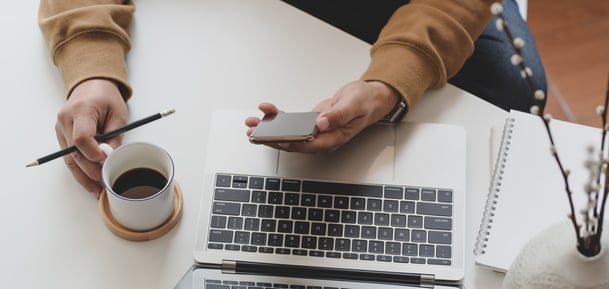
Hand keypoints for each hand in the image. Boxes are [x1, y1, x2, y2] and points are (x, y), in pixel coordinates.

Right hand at [55, 79, 127, 196]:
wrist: (91, 85)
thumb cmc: (106, 98)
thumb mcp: (118, 114)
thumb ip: (115, 137)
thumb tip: (110, 158)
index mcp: (81, 110)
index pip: (81, 138)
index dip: (93, 153)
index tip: (106, 161)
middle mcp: (65, 119)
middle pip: (74, 152)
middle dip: (91, 170)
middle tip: (106, 182)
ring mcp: (60, 128)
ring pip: (69, 159)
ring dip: (83, 177)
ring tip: (98, 190)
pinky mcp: (61, 135)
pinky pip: (68, 157)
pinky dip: (79, 171)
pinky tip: (90, 183)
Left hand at [246, 80, 399, 152]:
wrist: (369, 97)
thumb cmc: (365, 102)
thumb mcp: (354, 105)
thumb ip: (339, 115)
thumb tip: (322, 123)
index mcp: (333, 138)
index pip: (308, 145)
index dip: (290, 143)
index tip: (275, 139)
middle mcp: (322, 138)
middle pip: (293, 142)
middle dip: (271, 137)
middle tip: (253, 132)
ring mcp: (315, 131)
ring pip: (289, 133)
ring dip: (270, 128)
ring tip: (252, 122)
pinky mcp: (311, 123)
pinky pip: (292, 123)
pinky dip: (279, 116)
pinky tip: (267, 110)